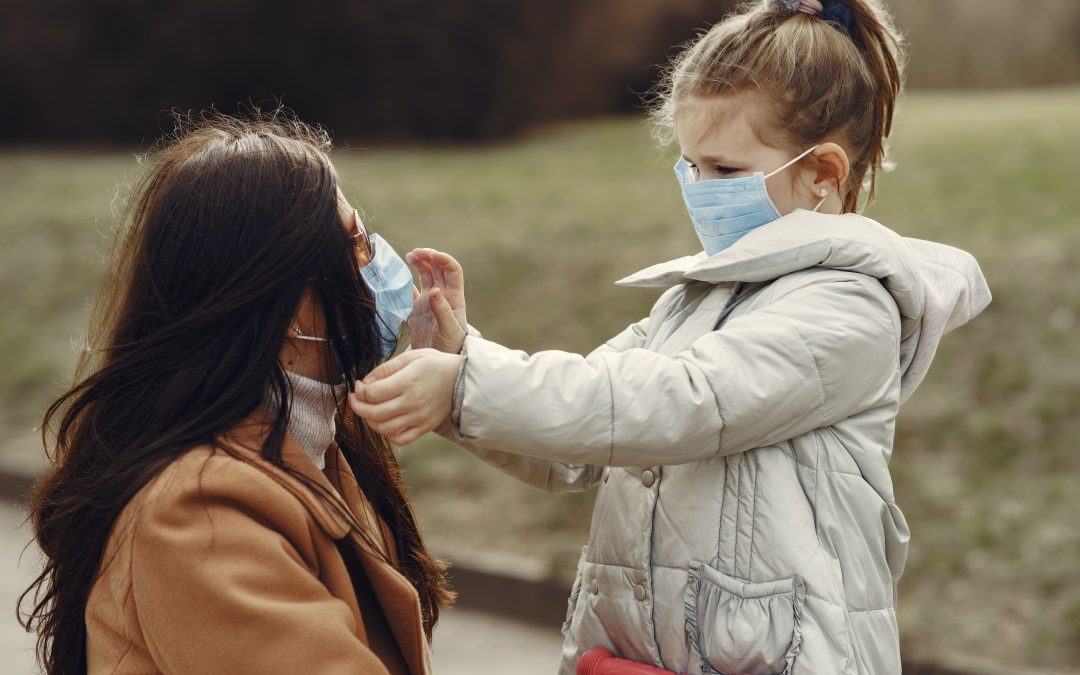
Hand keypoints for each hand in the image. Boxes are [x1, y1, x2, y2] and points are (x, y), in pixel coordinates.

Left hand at [349, 349, 463, 445]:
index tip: (359, 385)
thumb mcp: (412, 356)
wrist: (463, 380)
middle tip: (357, 399)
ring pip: (383, 428)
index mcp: (408, 381)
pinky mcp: (425, 427)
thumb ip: (386, 368)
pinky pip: (400, 439)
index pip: (372, 394)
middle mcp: (412, 402)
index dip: (359, 390)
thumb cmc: (436, 365)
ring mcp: (419, 418)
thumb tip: (365, 382)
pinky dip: (388, 434)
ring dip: (370, 421)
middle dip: (358, 406)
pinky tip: (387, 423)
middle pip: (373, 413)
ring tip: (370, 410)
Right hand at [407, 248, 466, 352]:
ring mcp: (429, 300)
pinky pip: (411, 290)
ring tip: (409, 256)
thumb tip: (433, 291)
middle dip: (428, 256)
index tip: (432, 255)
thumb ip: (442, 311)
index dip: (444, 260)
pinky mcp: (417, 308)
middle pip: (437, 268)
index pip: (452, 270)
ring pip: (425, 275)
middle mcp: (442, 295)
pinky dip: (404, 282)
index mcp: (453, 297)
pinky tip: (397, 275)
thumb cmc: (451, 346)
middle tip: (414, 254)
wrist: (441, 360)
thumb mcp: (449, 330)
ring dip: (419, 263)